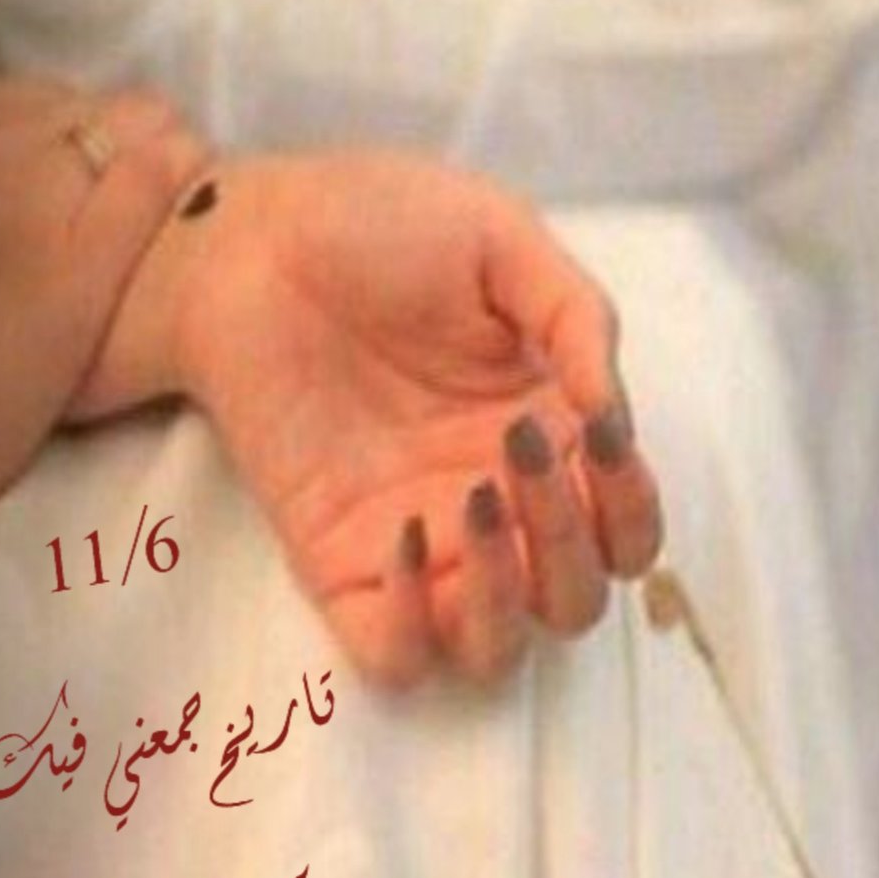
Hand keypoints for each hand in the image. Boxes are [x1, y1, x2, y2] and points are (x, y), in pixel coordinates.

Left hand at [75, 151, 664, 686]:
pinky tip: (404, 535)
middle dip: (570, 539)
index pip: (626, 530)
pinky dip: (413, 625)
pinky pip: (395, 655)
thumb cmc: (376, 223)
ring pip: (497, 650)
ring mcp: (417, 542)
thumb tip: (612, 417)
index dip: (633, 506)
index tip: (598, 434)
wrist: (245, 231)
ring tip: (475, 497)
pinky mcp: (337, 561)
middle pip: (574, 601)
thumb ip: (576, 318)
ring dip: (507, 596)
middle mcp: (492, 505)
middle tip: (520, 446)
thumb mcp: (503, 240)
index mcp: (546, 437)